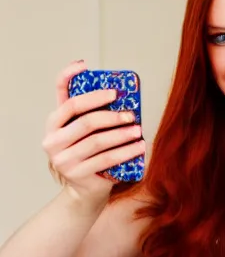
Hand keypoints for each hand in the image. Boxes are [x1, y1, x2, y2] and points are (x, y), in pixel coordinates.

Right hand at [43, 61, 144, 206]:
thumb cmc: (90, 154)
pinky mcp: (76, 174)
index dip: (71, 76)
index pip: (60, 93)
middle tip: (131, 113)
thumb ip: (93, 113)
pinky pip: (105, 159)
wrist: (86, 190)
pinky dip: (125, 152)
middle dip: (111, 114)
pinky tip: (139, 147)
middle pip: (84, 120)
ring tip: (138, 130)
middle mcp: (53, 139)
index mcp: (54, 122)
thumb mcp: (87, 133)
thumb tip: (120, 91)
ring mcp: (62, 158)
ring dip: (121, 134)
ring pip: (97, 141)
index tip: (88, 67)